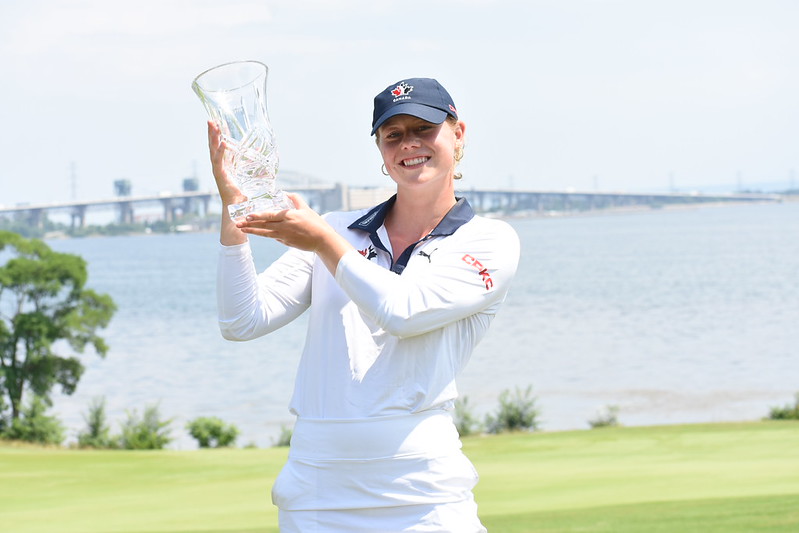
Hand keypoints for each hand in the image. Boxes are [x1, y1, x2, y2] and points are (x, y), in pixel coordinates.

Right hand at [207, 120, 244, 203]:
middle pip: (213, 145)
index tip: (218, 122)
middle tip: (211, 119)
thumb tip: (258, 150)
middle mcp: (218, 165)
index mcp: (223, 163)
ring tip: (213, 126)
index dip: (218, 134)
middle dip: (212, 132)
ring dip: (213, 137)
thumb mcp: (248, 171)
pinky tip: (223, 142)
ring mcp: (217, 169)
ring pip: (213, 150)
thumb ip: (251, 160)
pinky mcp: (219, 174)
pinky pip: (218, 160)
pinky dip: (221, 151)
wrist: (237, 205)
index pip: (219, 145)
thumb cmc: (242, 191)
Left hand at [236, 193, 352, 272]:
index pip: (269, 215)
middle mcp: (284, 227)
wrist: (323, 240)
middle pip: (263, 225)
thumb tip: (286, 192)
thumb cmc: (316, 223)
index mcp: (288, 217)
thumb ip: (295, 199)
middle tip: (237, 224)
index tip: (248, 216)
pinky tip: (258, 232)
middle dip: (249, 224)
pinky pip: (273, 237)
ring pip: (265, 233)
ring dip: (253, 231)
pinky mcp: (286, 242)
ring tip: (242, 229)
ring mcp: (284, 236)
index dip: (258, 216)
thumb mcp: (306, 209)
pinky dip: (265, 234)